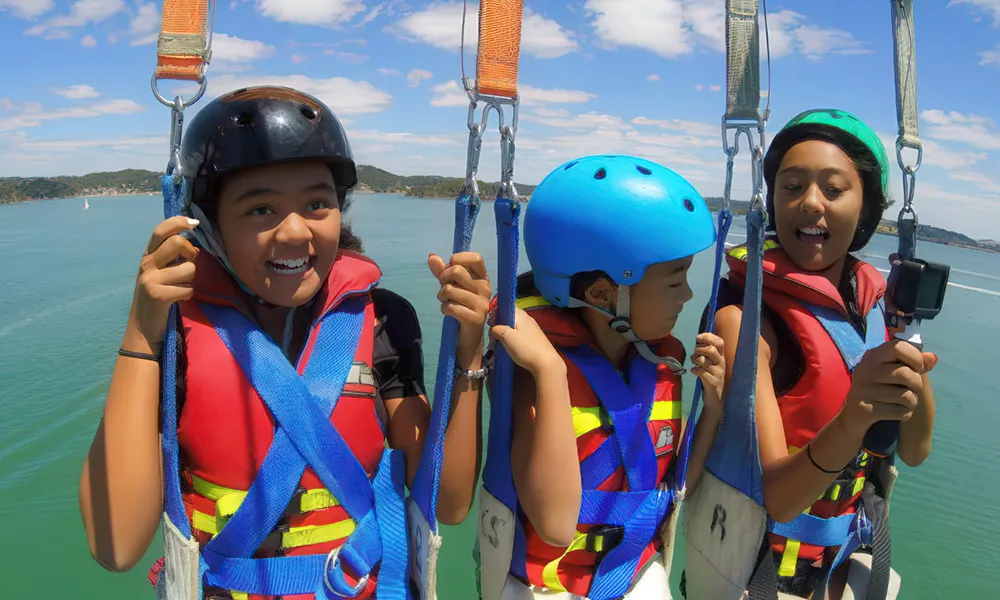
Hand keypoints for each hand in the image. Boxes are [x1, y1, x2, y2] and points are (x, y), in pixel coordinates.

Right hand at [129, 216, 199, 350]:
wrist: (142, 327)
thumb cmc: (157, 296)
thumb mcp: (159, 272)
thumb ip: (171, 256)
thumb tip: (193, 242)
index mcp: (148, 256)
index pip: (160, 231)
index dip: (177, 222)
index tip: (194, 223)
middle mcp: (146, 264)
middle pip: (178, 243)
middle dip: (191, 253)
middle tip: (188, 264)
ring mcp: (151, 280)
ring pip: (189, 268)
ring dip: (191, 280)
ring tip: (179, 287)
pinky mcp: (159, 295)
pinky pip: (188, 288)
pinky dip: (188, 295)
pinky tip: (177, 299)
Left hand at [428, 252, 491, 355]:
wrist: (469, 336)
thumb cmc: (461, 306)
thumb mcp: (452, 285)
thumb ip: (442, 271)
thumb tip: (431, 256)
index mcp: (482, 277)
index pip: (475, 257)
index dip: (457, 260)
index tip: (450, 269)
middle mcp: (485, 288)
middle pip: (456, 271)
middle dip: (443, 279)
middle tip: (445, 289)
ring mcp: (482, 303)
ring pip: (450, 289)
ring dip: (442, 297)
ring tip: (446, 302)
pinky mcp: (476, 318)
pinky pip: (450, 307)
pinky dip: (444, 309)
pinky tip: (449, 313)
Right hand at [489, 308, 562, 374]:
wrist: (546, 363)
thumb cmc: (525, 348)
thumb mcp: (507, 337)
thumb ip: (497, 329)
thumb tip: (493, 328)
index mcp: (520, 314)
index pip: (505, 306)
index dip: (496, 312)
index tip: (490, 323)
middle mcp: (527, 318)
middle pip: (510, 316)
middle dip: (500, 323)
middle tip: (493, 335)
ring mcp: (532, 328)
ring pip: (515, 325)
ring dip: (506, 331)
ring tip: (501, 341)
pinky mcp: (535, 337)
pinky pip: (520, 333)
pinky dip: (514, 337)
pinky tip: (512, 346)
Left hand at [691, 333, 724, 413]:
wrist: (716, 399)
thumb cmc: (711, 378)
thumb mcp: (710, 363)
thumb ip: (706, 352)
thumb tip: (698, 340)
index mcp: (721, 357)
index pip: (719, 342)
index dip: (708, 337)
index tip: (698, 338)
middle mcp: (721, 363)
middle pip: (711, 350)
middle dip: (699, 349)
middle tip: (695, 354)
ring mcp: (718, 373)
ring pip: (704, 360)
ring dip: (695, 359)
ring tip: (694, 363)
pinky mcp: (713, 382)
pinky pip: (701, 372)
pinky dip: (695, 370)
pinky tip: (693, 372)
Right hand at [839, 338, 937, 437]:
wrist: (854, 417)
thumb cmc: (879, 391)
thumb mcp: (893, 373)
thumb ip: (914, 363)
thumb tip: (933, 358)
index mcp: (871, 356)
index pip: (898, 347)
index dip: (915, 357)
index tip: (917, 368)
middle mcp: (864, 369)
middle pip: (906, 374)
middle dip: (917, 385)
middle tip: (912, 390)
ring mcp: (863, 389)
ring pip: (906, 396)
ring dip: (911, 403)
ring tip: (903, 403)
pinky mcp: (864, 409)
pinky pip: (900, 412)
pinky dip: (905, 414)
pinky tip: (896, 413)